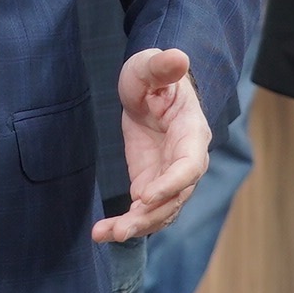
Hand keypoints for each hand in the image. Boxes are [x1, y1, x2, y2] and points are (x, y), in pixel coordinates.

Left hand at [98, 48, 209, 243]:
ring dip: (136, 227)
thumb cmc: (153, 76)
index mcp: (191, 133)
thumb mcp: (150, 67)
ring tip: (106, 235)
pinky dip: (125, 223)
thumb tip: (178, 57)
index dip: (171, 183)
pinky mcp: (151, 185)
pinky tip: (102, 233)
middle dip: (150, 216)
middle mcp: (186, 161)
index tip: (145, 196)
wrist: (149, 92)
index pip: (188, 165)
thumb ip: (162, 67)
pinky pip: (143, 211)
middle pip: (175, 197)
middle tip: (122, 229)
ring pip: (160, 211)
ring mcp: (169, 176)